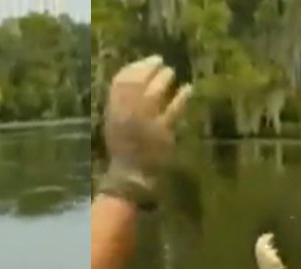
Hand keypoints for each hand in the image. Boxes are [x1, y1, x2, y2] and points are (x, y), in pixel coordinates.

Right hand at [98, 55, 193, 207]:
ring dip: (165, 78)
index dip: (136, 67)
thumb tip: (140, 77)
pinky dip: (182, 96)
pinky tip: (188, 89)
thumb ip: (123, 102)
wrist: (129, 174)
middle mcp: (126, 112)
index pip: (121, 80)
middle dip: (151, 68)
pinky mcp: (161, 131)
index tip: (148, 61)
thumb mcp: (115, 122)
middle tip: (163, 64)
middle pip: (139, 81)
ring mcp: (144, 121)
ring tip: (172, 74)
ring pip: (155, 91)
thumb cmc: (123, 148)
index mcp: (113, 110)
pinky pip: (174, 108)